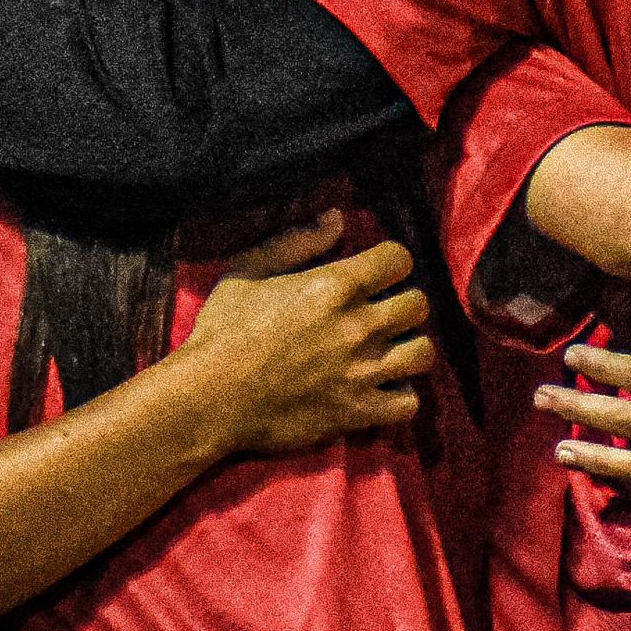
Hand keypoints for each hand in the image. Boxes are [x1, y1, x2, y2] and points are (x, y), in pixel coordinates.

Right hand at [182, 211, 432, 450]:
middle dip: (403, 304)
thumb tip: (338, 218)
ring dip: (408, 347)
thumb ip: (296, 242)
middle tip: (381, 313)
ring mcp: (361, 372)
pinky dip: (401, 395)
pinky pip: (409, 403)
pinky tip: (381, 387)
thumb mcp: (248, 272)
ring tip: (388, 350)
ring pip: (422, 352)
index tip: (376, 274)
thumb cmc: (222, 332)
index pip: (399, 259)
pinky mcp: (357, 412)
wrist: (208, 400)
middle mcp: (356, 327)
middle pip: (417, 305)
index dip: (390, 263)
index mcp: (333, 287)